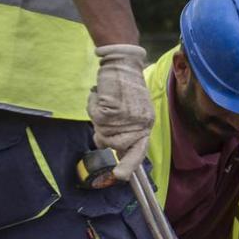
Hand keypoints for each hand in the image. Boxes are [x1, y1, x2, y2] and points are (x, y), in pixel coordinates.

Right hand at [88, 44, 152, 180]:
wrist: (122, 63)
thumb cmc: (124, 87)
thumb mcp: (132, 110)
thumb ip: (124, 129)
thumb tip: (110, 147)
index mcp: (146, 124)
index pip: (138, 150)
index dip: (129, 164)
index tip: (120, 175)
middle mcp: (140, 123)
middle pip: (113, 144)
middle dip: (102, 134)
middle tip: (103, 116)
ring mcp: (128, 117)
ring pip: (102, 131)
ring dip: (97, 117)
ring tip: (105, 101)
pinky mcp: (114, 109)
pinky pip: (95, 117)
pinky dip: (92, 106)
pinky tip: (99, 95)